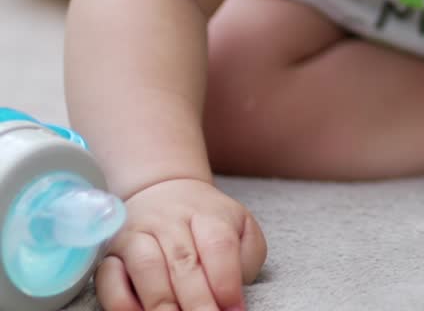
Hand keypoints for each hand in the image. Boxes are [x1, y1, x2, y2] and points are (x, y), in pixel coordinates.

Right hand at [95, 177, 266, 310]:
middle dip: (197, 302)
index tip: (235, 310)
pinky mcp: (110, 253)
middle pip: (184, 261)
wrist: (164, 191)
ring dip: (162, 304)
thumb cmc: (206, 222)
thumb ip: (246, 256)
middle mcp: (170, 221)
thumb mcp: (238, 227)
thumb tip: (235, 298)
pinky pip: (109, 280)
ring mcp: (137, 234)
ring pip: (147, 268)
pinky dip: (122, 303)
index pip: (219, 243)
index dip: (227, 281)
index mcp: (208, 213)